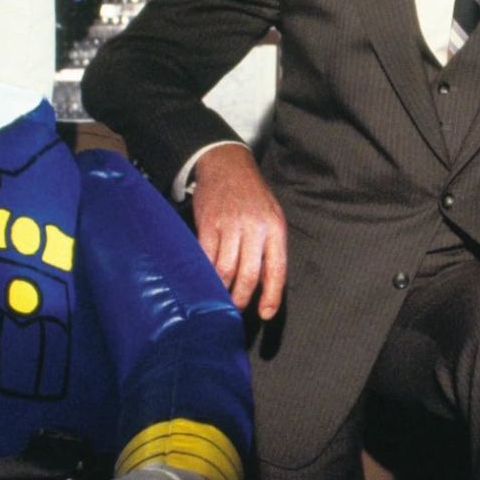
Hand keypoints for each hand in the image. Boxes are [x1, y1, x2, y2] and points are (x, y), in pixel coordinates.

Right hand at [190, 144, 285, 319]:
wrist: (227, 165)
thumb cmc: (253, 196)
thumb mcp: (272, 217)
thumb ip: (269, 248)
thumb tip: (265, 284)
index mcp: (275, 228)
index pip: (277, 269)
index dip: (272, 296)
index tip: (265, 314)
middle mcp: (254, 228)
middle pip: (248, 275)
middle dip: (241, 299)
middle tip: (234, 310)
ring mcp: (229, 225)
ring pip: (224, 270)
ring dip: (221, 290)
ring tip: (218, 299)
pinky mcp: (208, 224)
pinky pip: (205, 256)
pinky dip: (204, 273)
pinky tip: (203, 280)